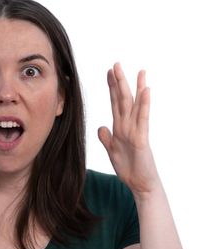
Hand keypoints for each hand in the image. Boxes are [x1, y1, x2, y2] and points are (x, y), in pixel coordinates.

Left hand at [98, 63, 160, 197]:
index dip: (111, 88)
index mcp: (119, 127)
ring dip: (136, 88)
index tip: (108, 72)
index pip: (115, 103)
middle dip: (120, 82)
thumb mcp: (112, 151)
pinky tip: (146, 91)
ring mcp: (136, 131)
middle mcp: (128, 126)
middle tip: (117, 64)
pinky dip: (144, 104)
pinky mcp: (141, 139)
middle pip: (123, 99)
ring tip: (139, 71)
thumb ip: (106, 138)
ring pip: (134, 105)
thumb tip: (101, 126)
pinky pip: (143, 119)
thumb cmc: (129, 168)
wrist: (140, 184)